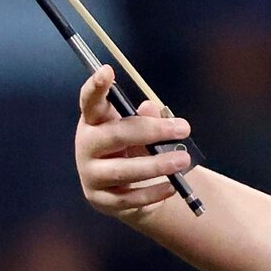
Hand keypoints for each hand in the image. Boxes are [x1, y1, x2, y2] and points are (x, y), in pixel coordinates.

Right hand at [74, 66, 193, 223]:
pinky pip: (129, 198)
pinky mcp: (101, 200)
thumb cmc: (134, 151)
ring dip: (156, 165)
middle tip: (183, 128)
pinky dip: (153, 192)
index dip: (96, 87)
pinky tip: (172, 186)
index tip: (108, 70)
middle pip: (114, 135)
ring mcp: (91, 174)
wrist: (130, 192)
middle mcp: (86, 146)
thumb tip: (151, 108)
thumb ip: (148, 119)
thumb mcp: (143, 132)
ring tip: (183, 160)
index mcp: (94, 122)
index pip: (90, 102)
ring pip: (123, 170)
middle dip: (151, 131)